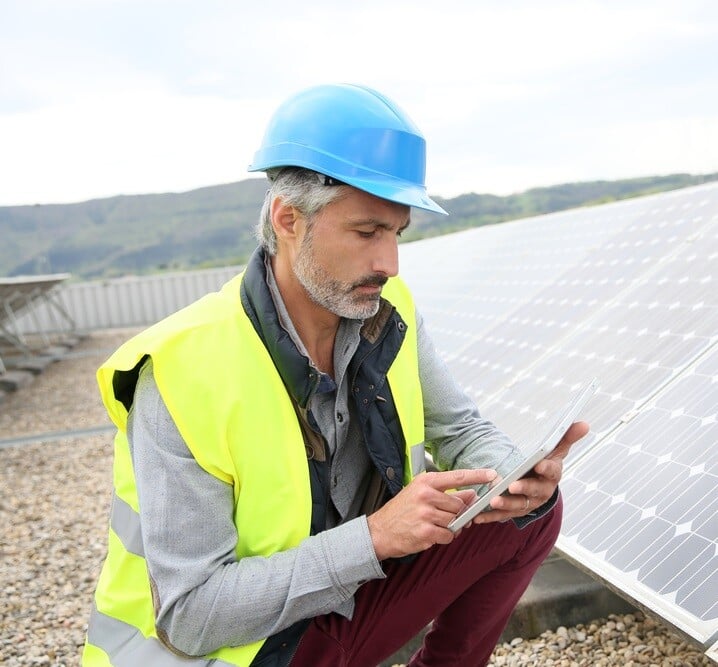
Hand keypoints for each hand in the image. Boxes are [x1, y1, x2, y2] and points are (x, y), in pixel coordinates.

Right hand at [367, 469, 496, 559]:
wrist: (380, 530)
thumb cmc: (402, 510)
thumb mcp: (421, 493)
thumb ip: (446, 493)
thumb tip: (471, 495)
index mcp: (426, 481)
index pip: (457, 476)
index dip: (477, 475)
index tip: (492, 474)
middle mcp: (426, 495)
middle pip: (459, 504)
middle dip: (458, 513)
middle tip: (446, 516)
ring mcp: (426, 514)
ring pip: (455, 521)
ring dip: (451, 527)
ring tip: (435, 524)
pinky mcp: (426, 531)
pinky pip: (448, 535)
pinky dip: (444, 537)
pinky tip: (431, 534)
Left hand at [473, 421, 589, 524]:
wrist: (539, 483)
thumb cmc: (546, 463)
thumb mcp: (556, 449)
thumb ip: (567, 436)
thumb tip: (584, 424)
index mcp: (552, 475)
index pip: (552, 471)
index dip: (546, 468)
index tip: (539, 464)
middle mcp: (542, 492)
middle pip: (534, 491)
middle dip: (523, 489)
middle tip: (511, 486)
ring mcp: (528, 504)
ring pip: (518, 506)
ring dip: (506, 504)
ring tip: (493, 500)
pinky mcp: (515, 512)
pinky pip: (503, 515)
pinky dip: (491, 517)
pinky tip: (478, 516)